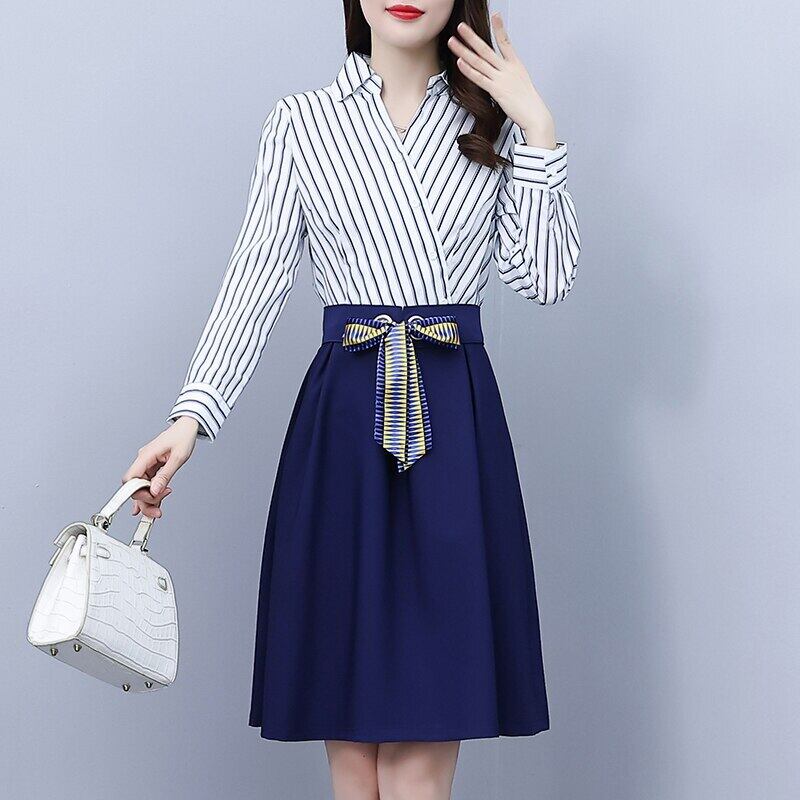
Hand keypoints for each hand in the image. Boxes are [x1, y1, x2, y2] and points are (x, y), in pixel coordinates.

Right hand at [121, 416, 198, 519]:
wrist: (187, 426)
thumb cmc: (183, 437)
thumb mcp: (178, 458)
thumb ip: (165, 475)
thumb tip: (154, 491)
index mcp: (145, 456)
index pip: (130, 479)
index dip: (136, 493)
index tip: (147, 501)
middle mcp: (143, 461)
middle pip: (135, 487)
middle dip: (145, 500)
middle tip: (158, 510)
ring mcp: (147, 464)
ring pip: (142, 487)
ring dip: (149, 500)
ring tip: (159, 510)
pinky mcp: (153, 467)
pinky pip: (149, 484)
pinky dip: (153, 494)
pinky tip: (155, 505)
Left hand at [447, 12, 556, 148]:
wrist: (535, 115)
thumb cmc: (528, 103)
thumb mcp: (521, 83)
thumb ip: (510, 76)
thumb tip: (503, 75)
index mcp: (516, 65)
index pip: (506, 42)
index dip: (500, 28)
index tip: (495, 14)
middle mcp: (507, 69)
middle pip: (486, 49)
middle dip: (471, 37)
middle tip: (461, 26)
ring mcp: (501, 79)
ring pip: (479, 62)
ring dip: (464, 51)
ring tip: (453, 41)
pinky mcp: (496, 91)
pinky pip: (479, 78)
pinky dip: (469, 70)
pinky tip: (460, 62)